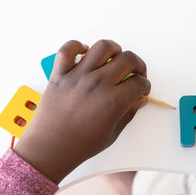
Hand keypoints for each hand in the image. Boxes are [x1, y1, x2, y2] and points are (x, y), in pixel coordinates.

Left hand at [14, 40, 149, 183]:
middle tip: (136, 73)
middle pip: (128, 59)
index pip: (139, 82)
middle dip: (138, 65)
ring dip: (114, 50)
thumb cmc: (80, 145)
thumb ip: (128, 113)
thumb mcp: (112, 133)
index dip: (145, 85)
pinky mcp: (60, 74)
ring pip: (102, 47)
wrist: (50, 148)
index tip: (142, 88)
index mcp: (113, 101)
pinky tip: (85, 53)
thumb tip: (139, 100)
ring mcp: (78, 76)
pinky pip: (68, 49)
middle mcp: (97, 84)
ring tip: (114, 59)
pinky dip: (77, 46)